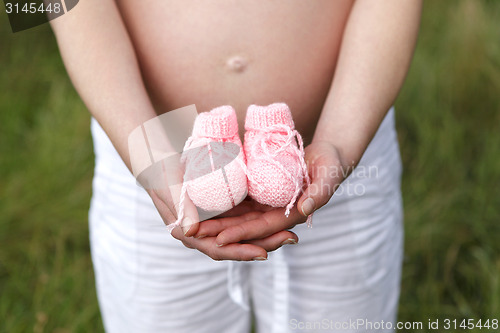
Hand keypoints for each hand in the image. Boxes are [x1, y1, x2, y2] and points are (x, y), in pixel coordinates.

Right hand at [149, 183, 297, 260]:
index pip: (219, 249)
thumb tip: (192, 232)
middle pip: (238, 244)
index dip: (241, 252)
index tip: (264, 253)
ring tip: (292, 229)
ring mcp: (216, 221)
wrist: (157, 161)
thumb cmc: (160, 174)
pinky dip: (261, 216)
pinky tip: (279, 212)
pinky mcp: (223, 209)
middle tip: (290, 239)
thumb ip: (181, 208)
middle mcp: (205, 232)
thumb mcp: (169, 187)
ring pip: (245, 232)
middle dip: (265, 243)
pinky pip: (244, 216)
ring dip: (268, 232)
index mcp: (190, 234)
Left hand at [192, 141, 345, 244]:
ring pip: (238, 217)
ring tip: (191, 225)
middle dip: (219, 232)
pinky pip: (239, 203)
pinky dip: (222, 206)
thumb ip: (320, 192)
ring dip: (216, 222)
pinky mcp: (260, 193)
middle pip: (244, 226)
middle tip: (194, 234)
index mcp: (291, 215)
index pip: (262, 229)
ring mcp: (266, 205)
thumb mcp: (329, 173)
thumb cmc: (330, 163)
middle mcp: (276, 213)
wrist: (325, 155)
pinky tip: (202, 206)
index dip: (241, 234)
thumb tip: (305, 210)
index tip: (219, 239)